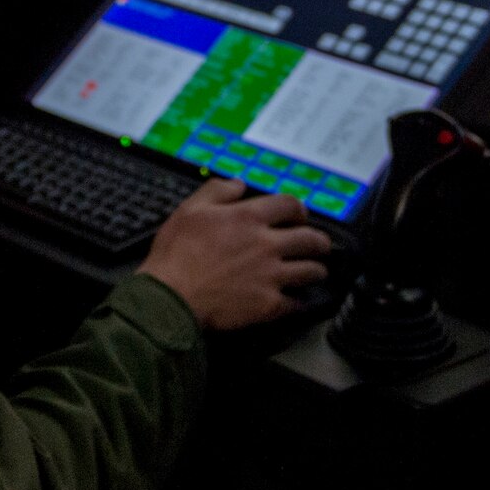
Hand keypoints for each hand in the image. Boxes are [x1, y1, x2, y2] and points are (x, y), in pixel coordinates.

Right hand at [138, 179, 333, 330]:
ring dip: (316, 269)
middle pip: (310, 239)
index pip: (290, 205)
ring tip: (316, 271)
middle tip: (319, 245)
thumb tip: (238, 184)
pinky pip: (295, 302)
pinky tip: (294, 300)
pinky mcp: (268, 304)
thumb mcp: (189, 210)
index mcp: (248, 218)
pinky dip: (297, 301)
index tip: (299, 216)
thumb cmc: (176, 255)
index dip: (299, 209)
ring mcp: (271, 276)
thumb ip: (217, 191)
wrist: (170, 298)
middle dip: (319, 241)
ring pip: (311, 271)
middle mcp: (267, 245)